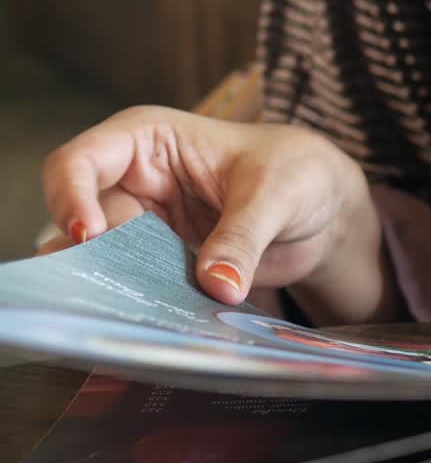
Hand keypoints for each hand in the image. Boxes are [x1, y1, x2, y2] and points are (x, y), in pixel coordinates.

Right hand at [41, 106, 403, 324]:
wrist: (327, 209)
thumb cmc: (301, 173)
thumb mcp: (278, 194)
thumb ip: (243, 237)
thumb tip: (217, 286)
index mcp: (149, 139)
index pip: (80, 161)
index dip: (71, 196)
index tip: (88, 237)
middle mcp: (135, 182)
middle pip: (83, 220)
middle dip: (95, 254)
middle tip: (112, 288)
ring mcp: (146, 227)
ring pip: (103, 260)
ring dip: (114, 285)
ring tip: (126, 311)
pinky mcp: (163, 265)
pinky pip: (138, 286)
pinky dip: (144, 303)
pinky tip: (158, 323)